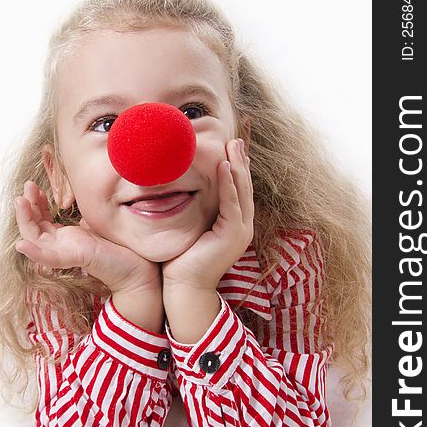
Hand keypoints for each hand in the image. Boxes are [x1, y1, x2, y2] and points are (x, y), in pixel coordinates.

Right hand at [14, 180, 160, 293]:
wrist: (138, 270)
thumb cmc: (120, 249)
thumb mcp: (97, 226)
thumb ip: (84, 218)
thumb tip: (78, 202)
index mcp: (66, 238)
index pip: (41, 220)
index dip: (35, 203)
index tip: (34, 186)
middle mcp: (62, 245)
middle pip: (33, 227)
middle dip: (27, 206)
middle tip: (26, 186)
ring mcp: (66, 253)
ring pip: (35, 239)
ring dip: (24, 220)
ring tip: (19, 201)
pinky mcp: (75, 259)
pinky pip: (50, 258)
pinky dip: (35, 253)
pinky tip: (21, 245)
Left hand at [162, 138, 253, 291]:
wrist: (184, 286)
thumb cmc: (182, 259)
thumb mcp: (192, 227)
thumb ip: (196, 209)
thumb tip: (182, 189)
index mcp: (234, 225)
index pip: (238, 191)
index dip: (237, 168)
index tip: (232, 147)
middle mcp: (242, 226)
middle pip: (244, 187)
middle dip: (241, 162)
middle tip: (236, 139)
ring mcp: (240, 231)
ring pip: (242, 192)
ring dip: (237, 167)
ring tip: (233, 145)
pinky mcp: (233, 235)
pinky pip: (232, 204)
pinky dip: (228, 185)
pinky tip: (224, 167)